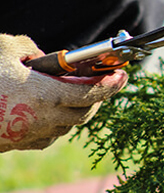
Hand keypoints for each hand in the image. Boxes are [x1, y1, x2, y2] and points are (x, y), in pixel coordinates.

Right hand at [0, 34, 127, 151]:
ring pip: (70, 126)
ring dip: (80, 110)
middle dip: (99, 97)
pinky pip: (50, 135)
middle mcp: (44, 119)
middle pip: (86, 113)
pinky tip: (55, 111)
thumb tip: (47, 57)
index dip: (111, 85)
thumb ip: (33, 49)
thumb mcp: (7, 49)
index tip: (124, 75)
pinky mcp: (18, 144)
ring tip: (82, 94)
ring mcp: (31, 135)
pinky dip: (60, 123)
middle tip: (105, 82)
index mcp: (46, 95)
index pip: (92, 93)